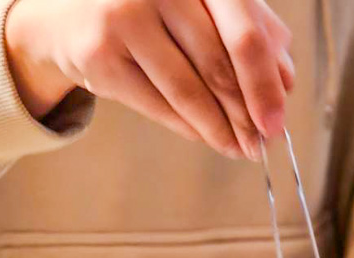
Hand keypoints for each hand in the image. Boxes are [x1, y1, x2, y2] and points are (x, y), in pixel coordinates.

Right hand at [5, 0, 293, 158]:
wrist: (67, 11)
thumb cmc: (149, 7)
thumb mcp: (201, 5)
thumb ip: (249, 30)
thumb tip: (286, 81)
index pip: (243, 32)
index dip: (263, 83)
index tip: (277, 123)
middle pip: (217, 65)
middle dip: (244, 114)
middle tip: (260, 144)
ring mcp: (124, 16)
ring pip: (187, 90)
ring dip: (218, 129)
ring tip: (238, 148)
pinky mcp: (99, 53)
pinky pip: (156, 103)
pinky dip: (187, 126)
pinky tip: (206, 136)